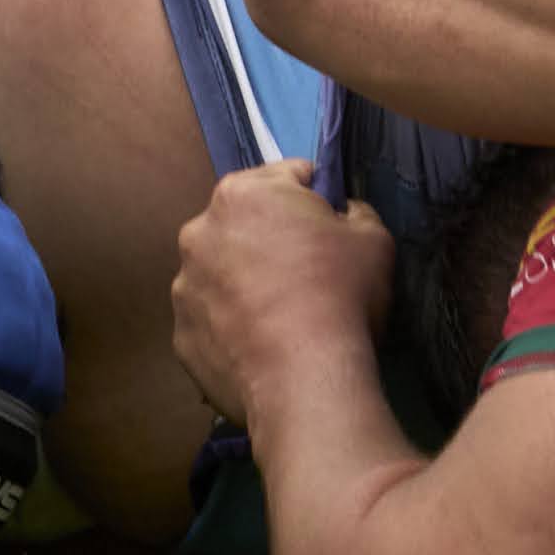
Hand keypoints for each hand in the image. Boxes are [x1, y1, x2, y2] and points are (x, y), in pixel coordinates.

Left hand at [169, 164, 391, 425]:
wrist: (304, 376)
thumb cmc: (340, 293)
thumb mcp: (373, 238)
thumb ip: (354, 212)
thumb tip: (342, 213)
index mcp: (241, 194)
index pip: (288, 177)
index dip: (317, 198)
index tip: (333, 227)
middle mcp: (198, 232)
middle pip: (246, 224)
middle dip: (274, 240)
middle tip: (310, 274)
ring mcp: (182, 285)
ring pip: (222, 272)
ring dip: (247, 283)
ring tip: (284, 316)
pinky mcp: (180, 334)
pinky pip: (212, 319)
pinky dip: (233, 326)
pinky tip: (263, 345)